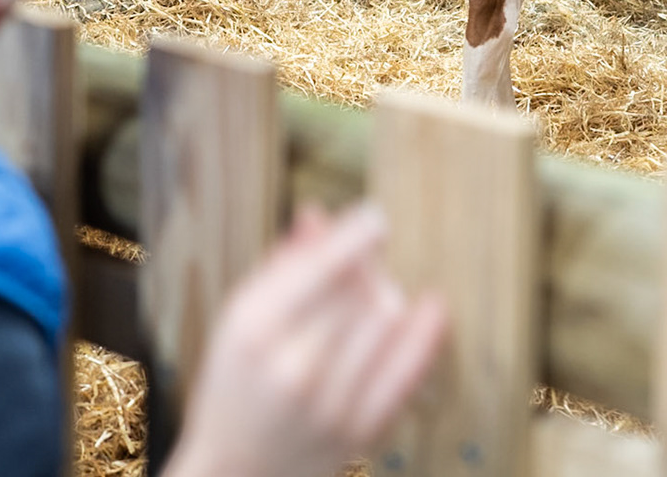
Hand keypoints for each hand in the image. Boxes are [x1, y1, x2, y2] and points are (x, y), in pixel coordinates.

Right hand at [167, 204, 446, 476]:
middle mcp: (293, 365)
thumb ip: (280, 266)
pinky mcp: (360, 429)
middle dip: (365, 268)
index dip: (357, 235)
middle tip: (361, 265)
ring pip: (386, 319)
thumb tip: (318, 215)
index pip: (323, 266)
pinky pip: (408, 370)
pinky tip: (433, 305)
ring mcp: (330, 403)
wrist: (235, 472)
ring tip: (369, 299)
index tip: (374, 217)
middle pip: (358, 289)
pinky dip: (425, 333)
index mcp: (254, 328)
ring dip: (385, 297)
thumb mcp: (238, 317)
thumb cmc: (234, 386)